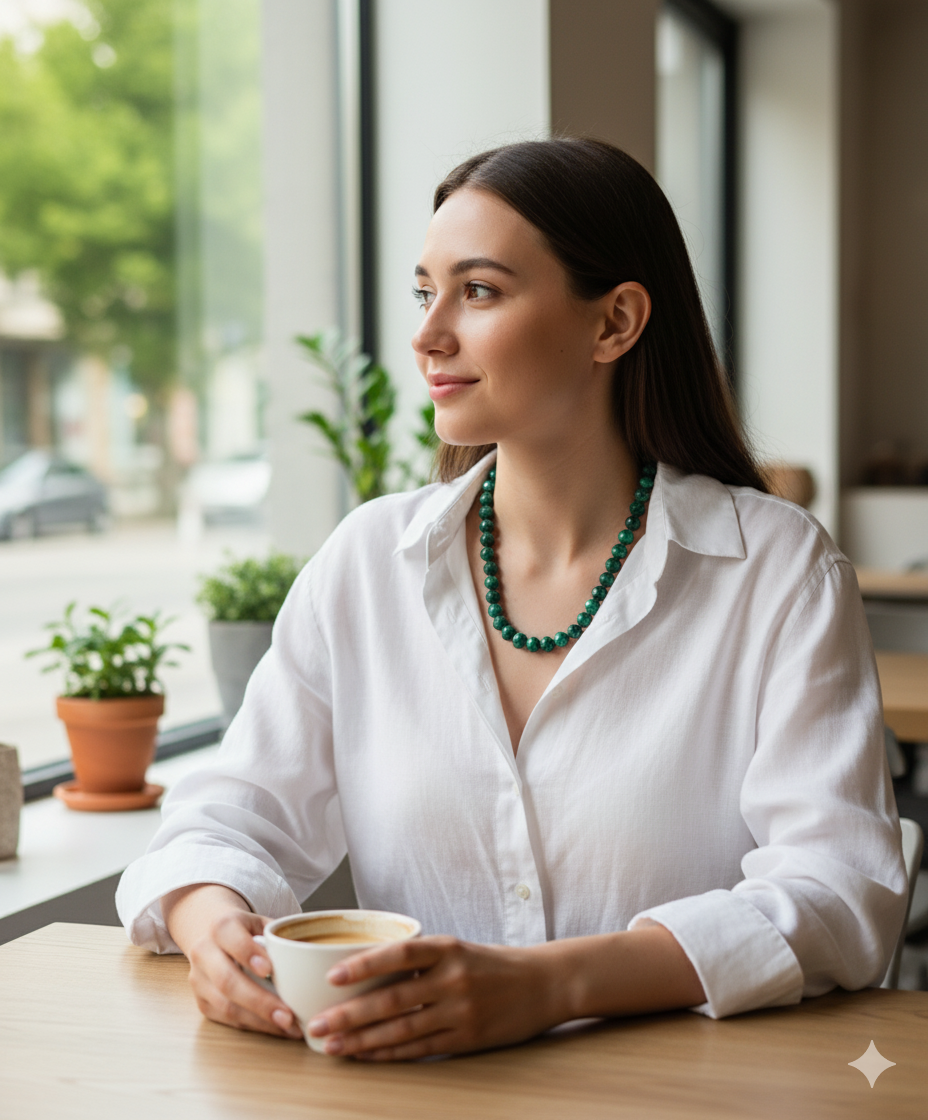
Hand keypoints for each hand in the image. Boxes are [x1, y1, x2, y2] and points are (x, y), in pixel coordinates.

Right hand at [164, 886, 303, 1040]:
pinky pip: (227, 1019)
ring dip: (259, 1020)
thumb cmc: (244, 930)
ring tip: (289, 1026)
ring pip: (226, 1006)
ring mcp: (199, 980)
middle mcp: (204, 953)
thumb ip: (280, 936)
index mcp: (221, 927)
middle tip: (288, 1015)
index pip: (232, 940)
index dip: (249, 955)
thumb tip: (311, 954)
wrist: (209, 934)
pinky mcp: (202, 1002)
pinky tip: (276, 1027)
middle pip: (227, 981)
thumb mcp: (260, 922)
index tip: (270, 969)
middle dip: (259, 1001)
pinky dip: (254, 1025)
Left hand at [306, 935, 562, 1060]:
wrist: (543, 983)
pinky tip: (367, 1056)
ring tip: (332, 1046)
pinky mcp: (467, 1039)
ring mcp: (460, 1011)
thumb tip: (366, 971)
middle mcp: (453, 978)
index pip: (399, 953)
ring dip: (362, 1041)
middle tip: (317, 1025)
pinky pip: (420, 1049)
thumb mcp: (458, 949)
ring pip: (401, 1030)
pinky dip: (389, 1054)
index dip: (364, 964)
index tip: (332, 976)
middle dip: (350, 1015)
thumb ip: (420, 960)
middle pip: (392, 999)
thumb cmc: (492, 964)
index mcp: (448, 948)